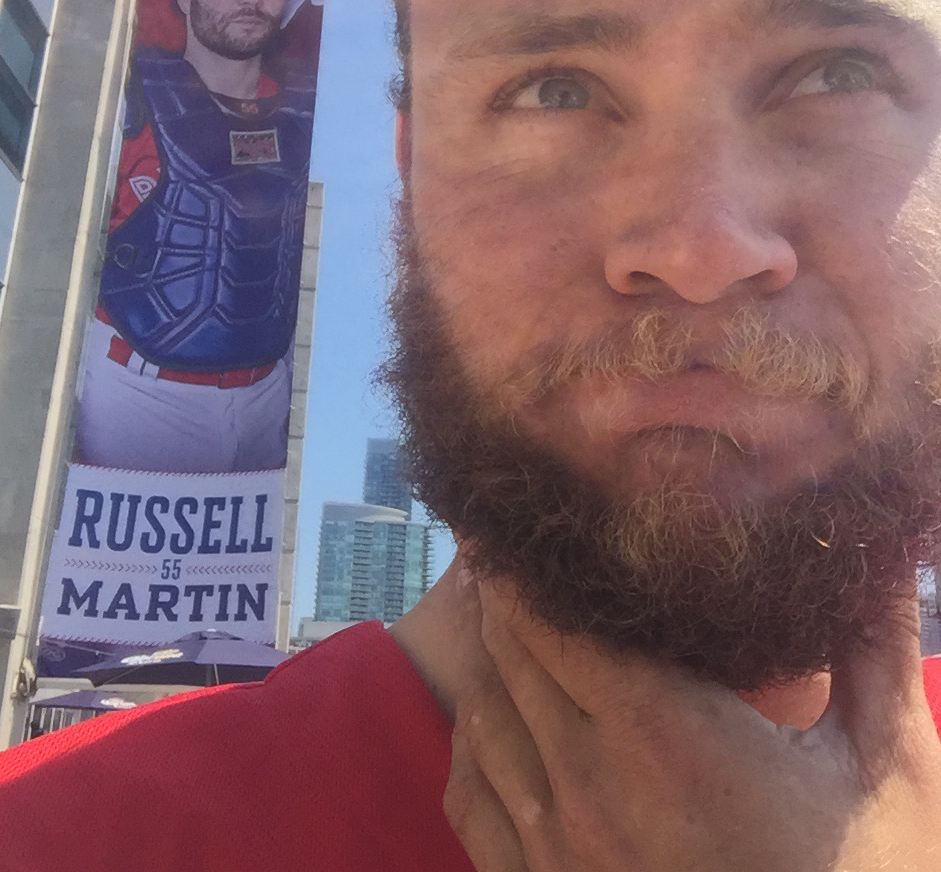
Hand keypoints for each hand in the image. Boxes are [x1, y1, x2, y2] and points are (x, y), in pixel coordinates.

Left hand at [444, 575, 940, 870]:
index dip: (529, 559)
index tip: (525, 517)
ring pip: (480, 717)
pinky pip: (469, 796)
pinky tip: (493, 717)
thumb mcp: (886, 771)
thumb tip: (886, 559)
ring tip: (503, 613)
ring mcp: (554, 852)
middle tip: (515, 546)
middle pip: (509, 654)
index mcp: (665, 739)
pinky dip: (471, 740)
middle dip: (507, 592)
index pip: (552, 618)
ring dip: (488, 659)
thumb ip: (876, 653)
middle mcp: (589, 790)